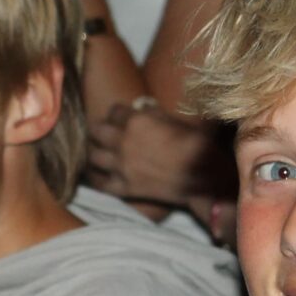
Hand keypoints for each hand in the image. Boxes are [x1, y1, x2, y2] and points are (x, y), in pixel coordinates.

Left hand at [87, 99, 222, 209]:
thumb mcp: (176, 118)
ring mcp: (121, 166)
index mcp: (136, 121)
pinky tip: (97, 176)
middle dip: (100, 129)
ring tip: (98, 152)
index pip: (114, 111)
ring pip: (93, 156)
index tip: (121, 116)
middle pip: (96, 130)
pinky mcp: (125, 187)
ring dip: (95, 152)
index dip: (117, 113)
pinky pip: (100, 184)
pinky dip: (97, 179)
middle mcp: (123, 141)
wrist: (202, 175)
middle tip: (104, 132)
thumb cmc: (195, 143)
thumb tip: (144, 108)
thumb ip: (155, 113)